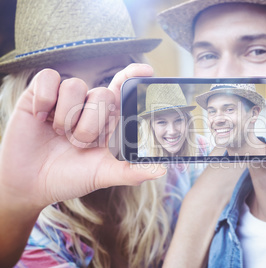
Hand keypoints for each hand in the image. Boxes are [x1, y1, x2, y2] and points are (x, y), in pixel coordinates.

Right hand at [0, 64, 165, 210]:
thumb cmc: (71, 177)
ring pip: (76, 86)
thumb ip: (131, 171)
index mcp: (109, 118)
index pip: (124, 88)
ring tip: (58, 135)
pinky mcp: (40, 95)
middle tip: (78, 144)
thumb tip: (160, 170)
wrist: (32, 184)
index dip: (134, 76)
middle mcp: (89, 105)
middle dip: (91, 125)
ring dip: (67, 118)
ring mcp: (65, 99)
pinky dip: (46, 100)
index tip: (146, 72)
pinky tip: (42, 118)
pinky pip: (49, 79)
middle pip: (103, 94)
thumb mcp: (104, 174)